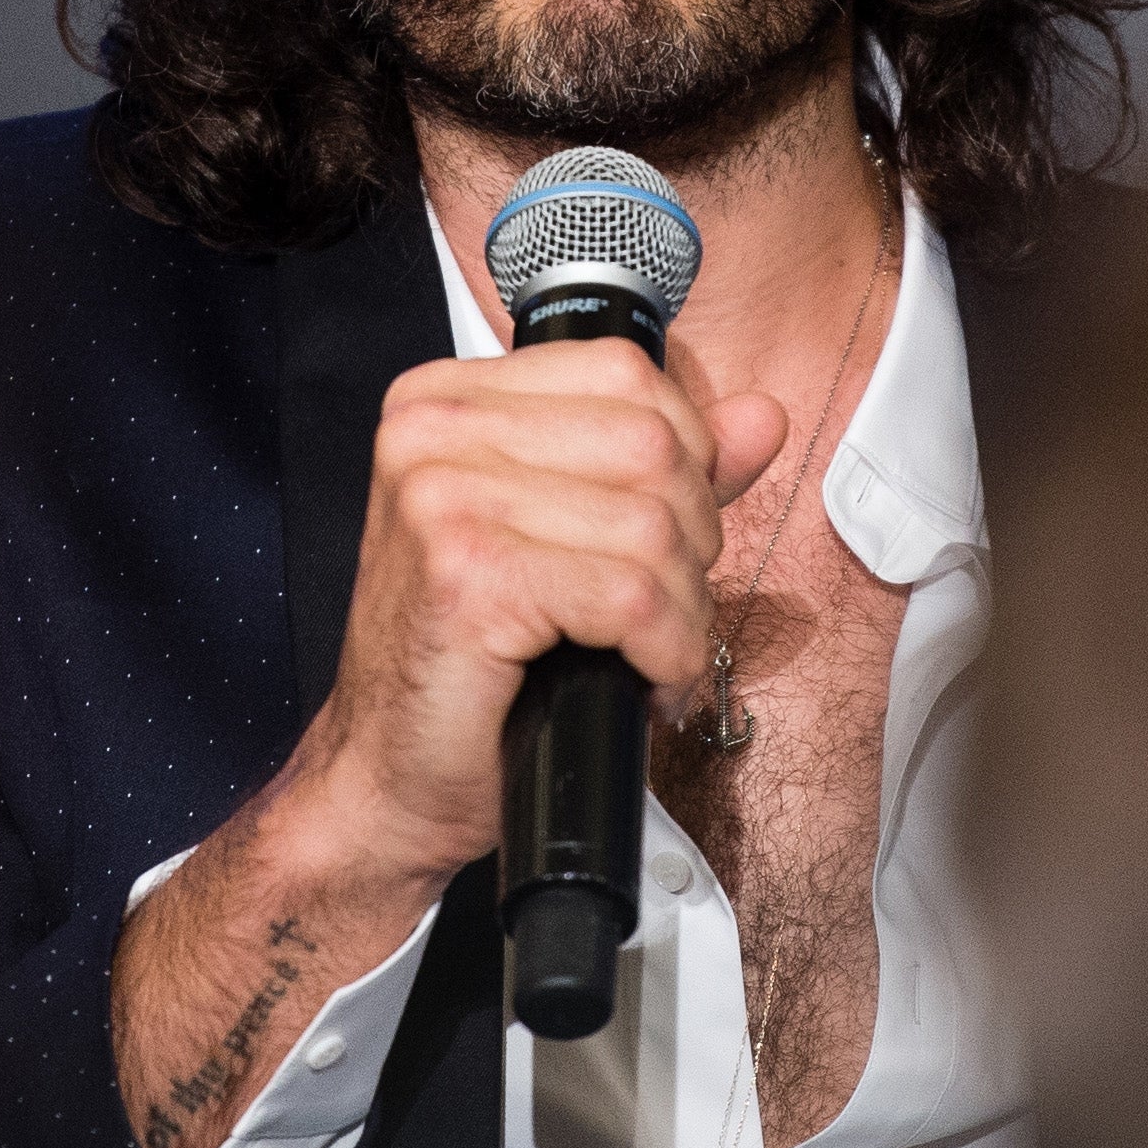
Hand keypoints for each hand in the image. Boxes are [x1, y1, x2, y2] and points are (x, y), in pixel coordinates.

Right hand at [288, 340, 788, 891]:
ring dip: (682, 610)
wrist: (388, 775)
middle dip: (689, 540)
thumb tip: (759, 418)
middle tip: (659, 610)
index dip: (682, 457)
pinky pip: (631, 595)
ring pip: (652, 523)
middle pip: (650, 444)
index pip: (624, 372)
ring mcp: (444, 498)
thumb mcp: (568, 537)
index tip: (662, 533)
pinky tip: (641, 680)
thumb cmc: (470, 665)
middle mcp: (434, 432)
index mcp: (448, 399)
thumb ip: (659, 469)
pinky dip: (664, 650)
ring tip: (650, 652)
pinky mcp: (469, 577)